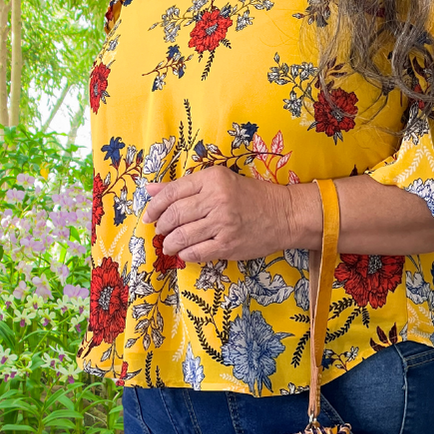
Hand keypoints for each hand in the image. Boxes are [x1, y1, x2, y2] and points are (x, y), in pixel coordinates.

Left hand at [142, 167, 315, 262]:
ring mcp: (222, 224)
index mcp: (212, 179)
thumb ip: (184, 186)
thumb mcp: (219, 181)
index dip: (154, 206)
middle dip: (161, 226)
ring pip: (182, 236)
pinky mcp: (229, 245)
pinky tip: (184, 253)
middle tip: (159, 231)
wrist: (285, 215)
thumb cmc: (251, 196)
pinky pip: (197, 253)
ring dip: (169, 243)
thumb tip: (150, 190)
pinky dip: (185, 254)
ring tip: (168, 245)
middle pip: (174, 215)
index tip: (148, 215)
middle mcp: (216, 200)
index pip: (172, 193)